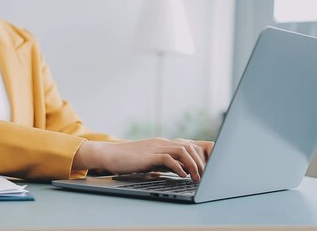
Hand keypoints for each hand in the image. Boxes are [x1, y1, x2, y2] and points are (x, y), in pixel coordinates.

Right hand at [73, 138, 213, 181]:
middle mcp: (162, 142)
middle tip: (206, 175)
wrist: (110, 155)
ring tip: (197, 178)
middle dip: (201, 161)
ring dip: (193, 165)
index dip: (202, 153)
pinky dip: (178, 167)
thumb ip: (163, 163)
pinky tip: (182, 176)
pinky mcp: (149, 155)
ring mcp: (156, 147)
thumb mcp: (150, 160)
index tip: (210, 166)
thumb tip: (177, 171)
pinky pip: (168, 158)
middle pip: (190, 146)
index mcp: (164, 143)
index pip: (189, 143)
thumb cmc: (129, 160)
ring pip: (182, 150)